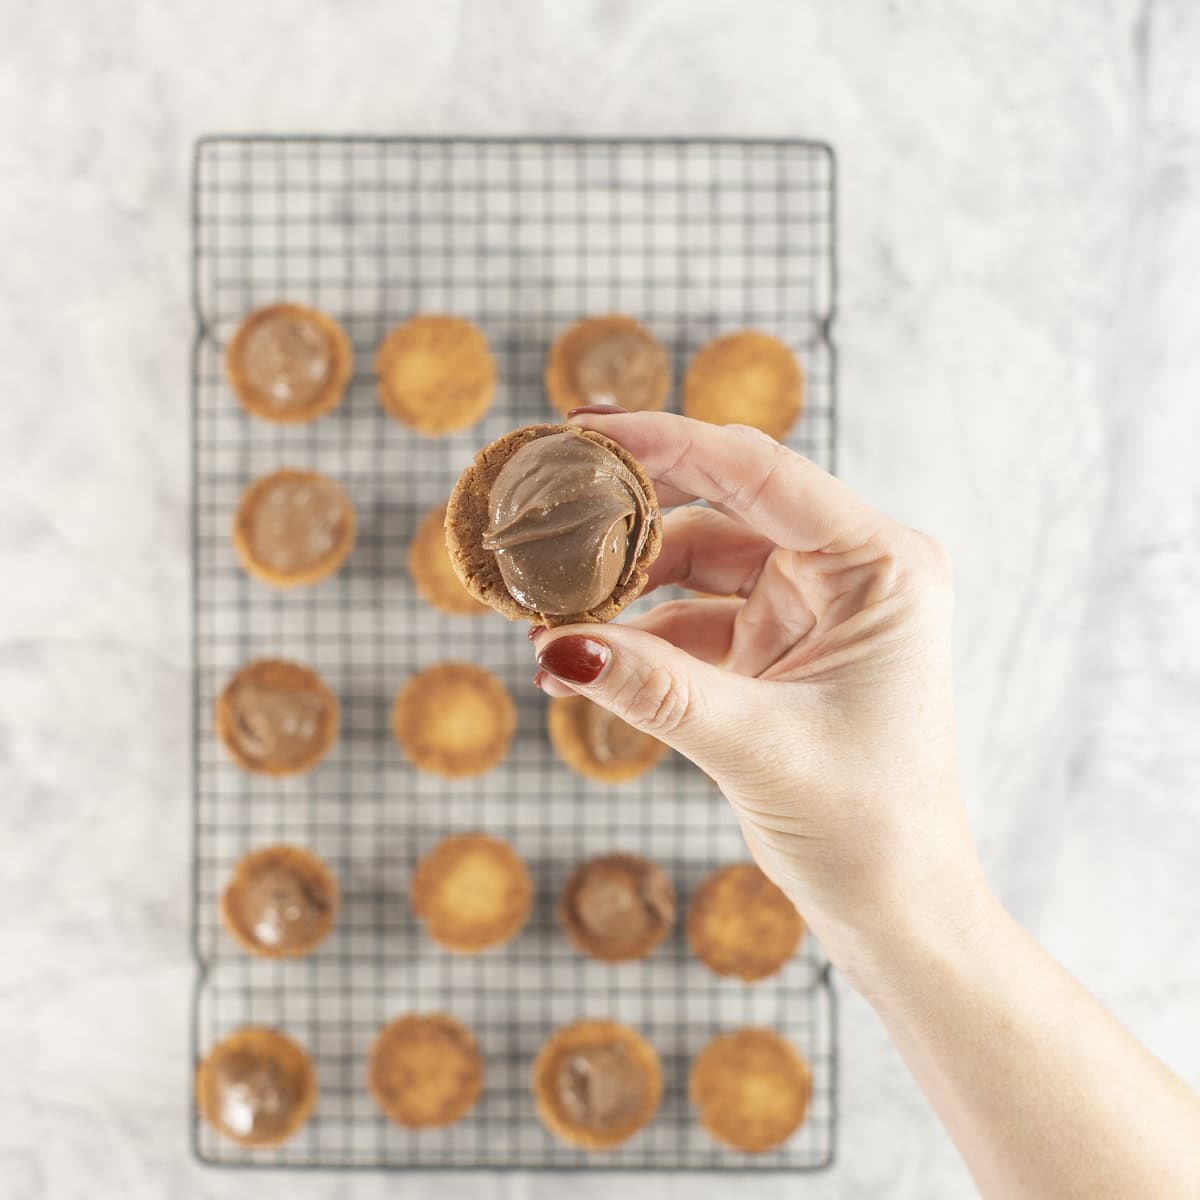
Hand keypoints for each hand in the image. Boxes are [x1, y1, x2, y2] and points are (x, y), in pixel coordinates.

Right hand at [533, 410, 985, 977]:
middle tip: (550, 499)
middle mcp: (850, 570)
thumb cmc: (866, 828)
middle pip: (723, 504)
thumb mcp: (754, 745)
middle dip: (633, 510)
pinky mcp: (777, 647)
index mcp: (881, 565)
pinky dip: (637, 633)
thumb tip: (554, 644)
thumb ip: (653, 687)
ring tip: (548, 607)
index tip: (585, 429)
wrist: (898, 908)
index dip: (666, 442)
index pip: (760, 471)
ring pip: (698, 562)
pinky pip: (692, 618)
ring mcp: (812, 607)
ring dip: (624, 585)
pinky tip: (578, 652)